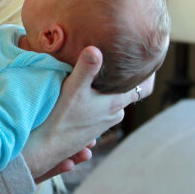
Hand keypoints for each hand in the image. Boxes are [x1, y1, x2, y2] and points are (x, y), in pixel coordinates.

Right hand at [22, 46, 154, 178]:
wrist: (46, 145)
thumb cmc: (61, 117)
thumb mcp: (73, 88)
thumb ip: (85, 68)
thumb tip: (95, 48)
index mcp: (115, 103)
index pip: (144, 87)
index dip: (148, 74)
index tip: (145, 60)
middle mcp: (113, 115)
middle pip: (125, 92)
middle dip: (122, 79)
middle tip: (116, 60)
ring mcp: (102, 123)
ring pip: (110, 102)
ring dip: (106, 90)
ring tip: (98, 74)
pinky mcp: (90, 129)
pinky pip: (98, 110)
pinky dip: (95, 100)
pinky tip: (82, 94)